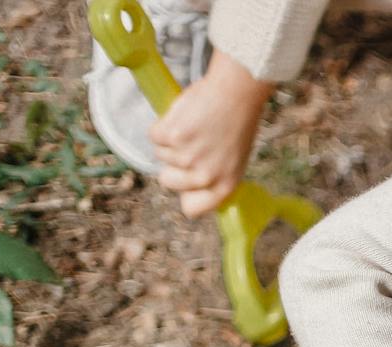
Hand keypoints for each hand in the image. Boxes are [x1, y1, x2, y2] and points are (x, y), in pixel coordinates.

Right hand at [149, 50, 272, 216]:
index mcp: (224, 187)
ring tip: (194, 126)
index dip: (185, 194)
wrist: (236, 93)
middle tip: (188, 145)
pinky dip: (163, 125)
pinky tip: (184, 117)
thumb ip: (214, 176)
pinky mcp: (172, 136)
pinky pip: (154, 135)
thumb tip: (191, 187)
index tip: (186, 182)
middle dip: (171, 164)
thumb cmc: (237, 123)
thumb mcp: (234, 160)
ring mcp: (187, 157)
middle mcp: (205, 177)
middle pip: (168, 181)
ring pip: (160, 155)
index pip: (192, 209)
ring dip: (170, 140)